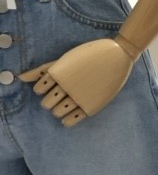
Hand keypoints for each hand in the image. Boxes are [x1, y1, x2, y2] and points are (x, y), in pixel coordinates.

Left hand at [20, 37, 135, 126]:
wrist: (118, 55)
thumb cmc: (90, 54)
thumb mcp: (65, 58)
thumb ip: (42, 70)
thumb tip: (21, 78)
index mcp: (59, 72)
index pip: (39, 89)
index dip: (43, 88)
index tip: (52, 84)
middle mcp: (67, 85)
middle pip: (47, 103)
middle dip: (50, 101)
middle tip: (59, 95)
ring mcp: (79, 97)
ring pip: (58, 112)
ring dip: (59, 110)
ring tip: (67, 102)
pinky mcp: (91, 106)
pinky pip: (71, 120)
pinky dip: (67, 120)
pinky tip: (70, 114)